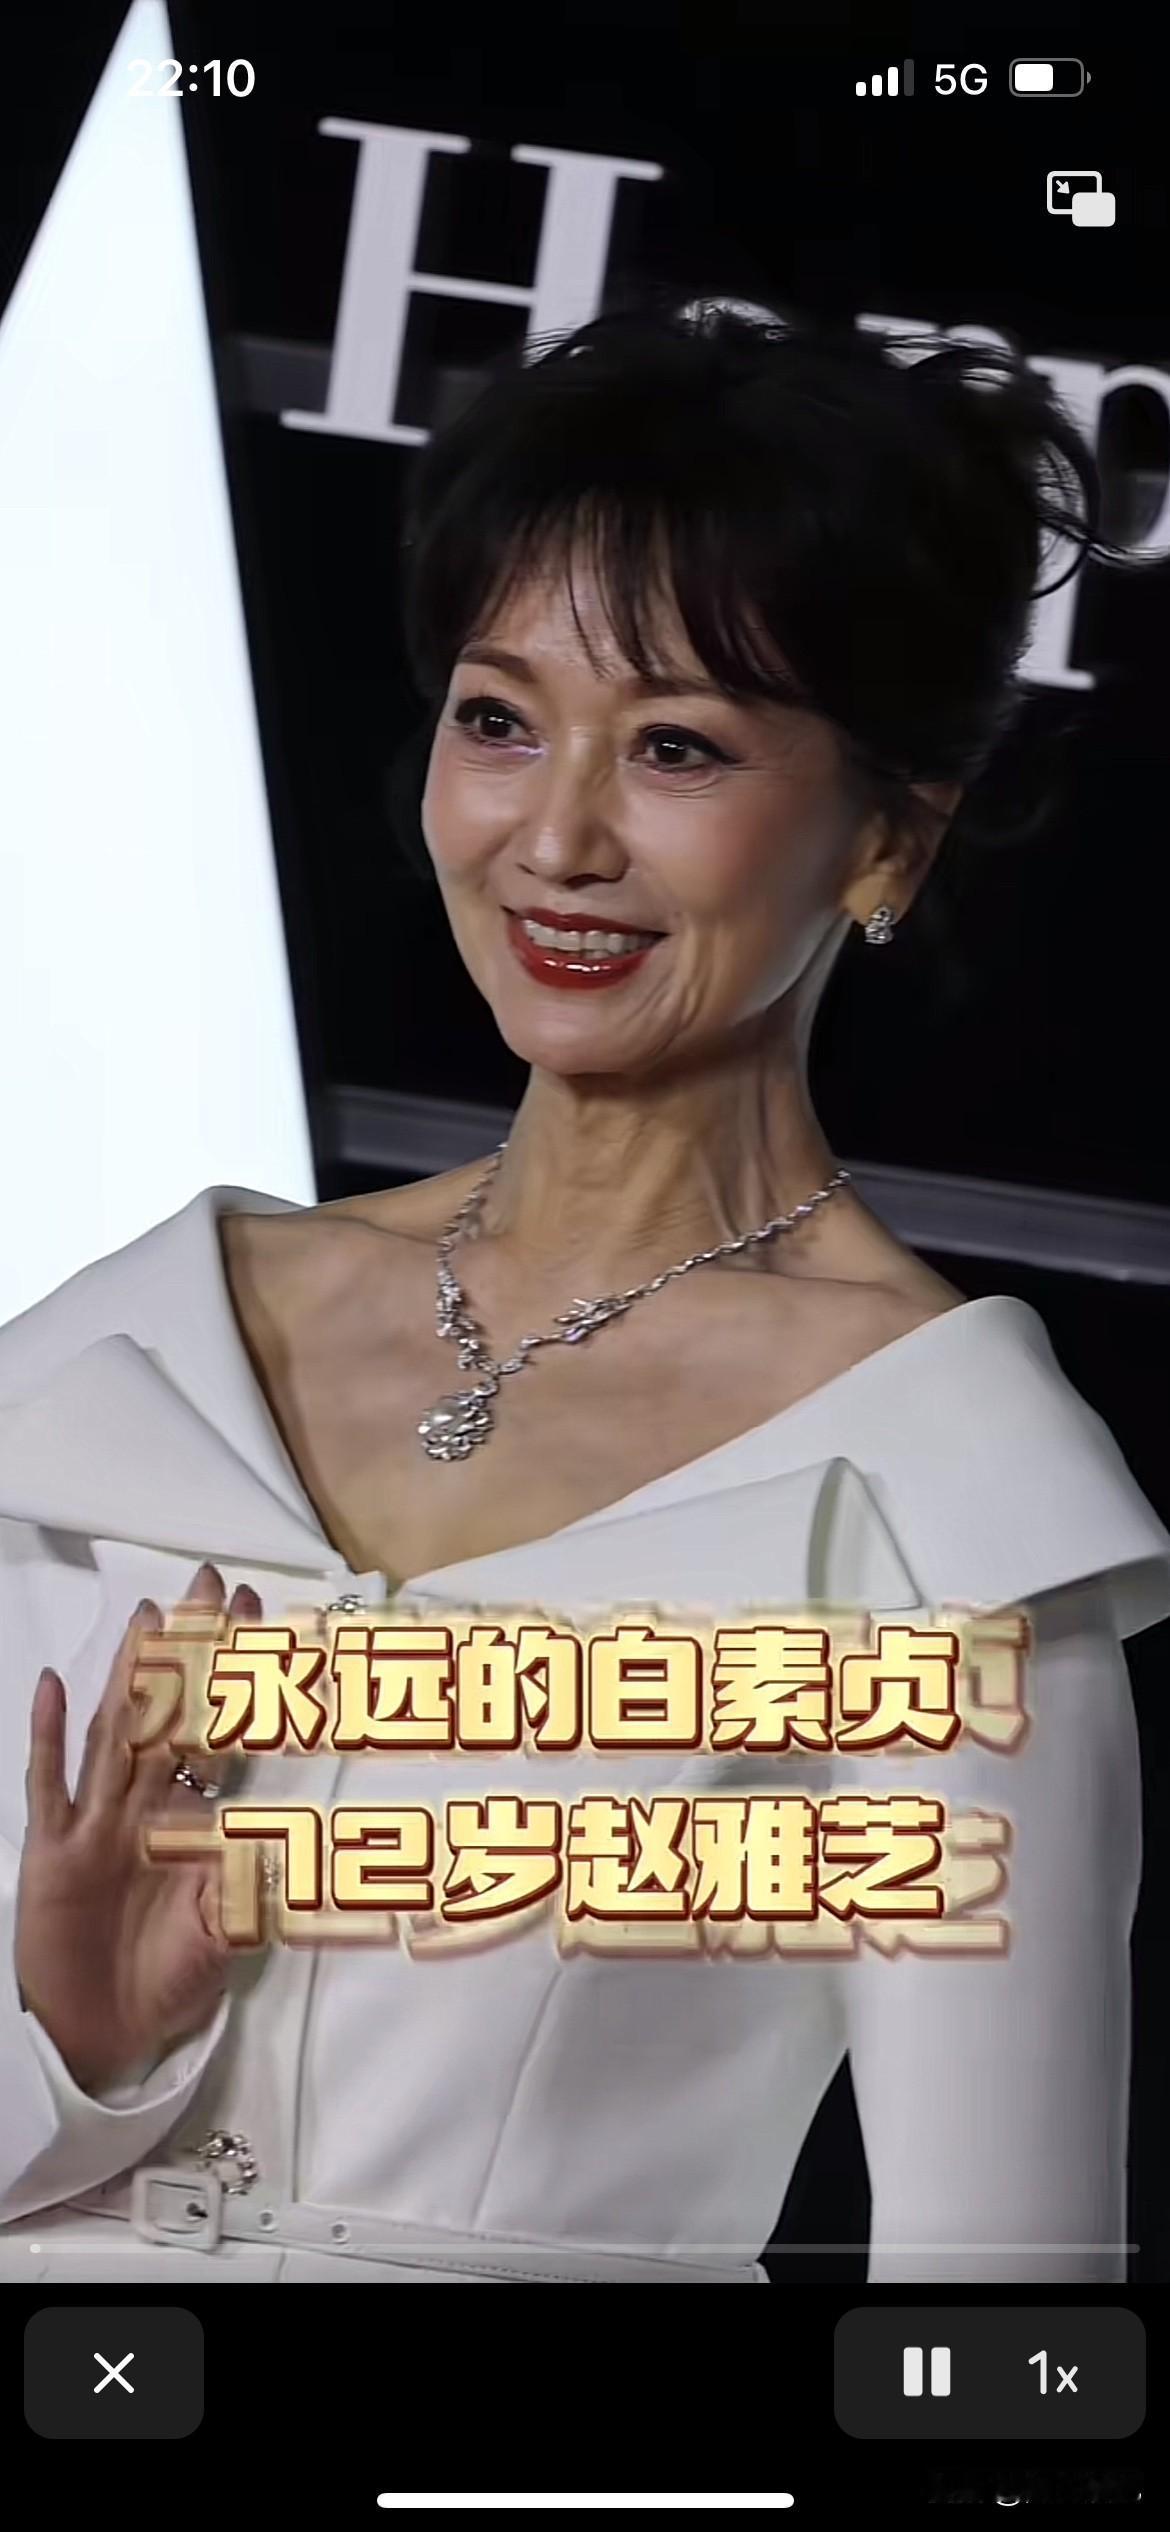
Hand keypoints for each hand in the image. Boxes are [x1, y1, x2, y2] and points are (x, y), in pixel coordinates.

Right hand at [15, 1561, 262, 2095]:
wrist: (106, 2034)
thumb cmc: (169, 1977)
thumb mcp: (231, 1931)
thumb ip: (266, 1886)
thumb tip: (316, 1844)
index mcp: (191, 1818)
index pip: (222, 1731)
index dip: (241, 1679)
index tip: (266, 1618)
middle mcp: (144, 1808)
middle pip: (170, 1712)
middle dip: (190, 1650)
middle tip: (209, 1581)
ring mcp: (95, 1825)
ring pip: (116, 1734)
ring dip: (129, 1677)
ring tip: (146, 1617)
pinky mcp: (53, 1854)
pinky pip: (50, 1788)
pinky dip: (48, 1738)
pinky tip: (50, 1686)